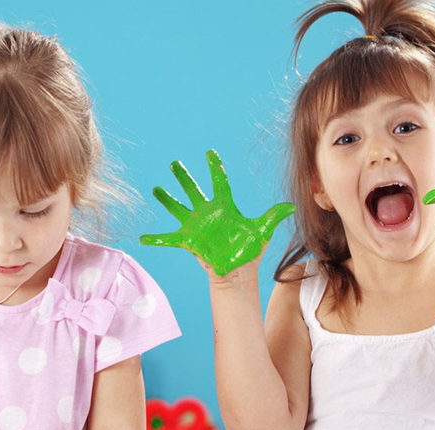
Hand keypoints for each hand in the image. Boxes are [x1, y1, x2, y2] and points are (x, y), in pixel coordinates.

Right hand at [140, 149, 294, 275]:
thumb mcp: (261, 231)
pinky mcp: (187, 241)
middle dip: (183, 177)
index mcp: (224, 207)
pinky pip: (168, 239)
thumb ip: (272, 217)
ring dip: (166, 199)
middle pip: (193, 190)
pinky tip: (143, 238)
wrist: (237, 272)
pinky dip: (155, 239)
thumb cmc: (248, 251)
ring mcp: (195, 226)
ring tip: (156, 189)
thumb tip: (292, 206)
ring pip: (177, 208)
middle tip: (174, 163)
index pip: (219, 182)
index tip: (210, 153)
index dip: (215, 168)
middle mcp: (207, 213)